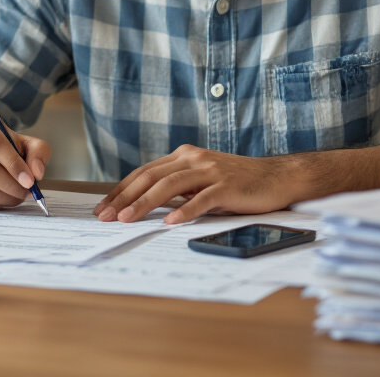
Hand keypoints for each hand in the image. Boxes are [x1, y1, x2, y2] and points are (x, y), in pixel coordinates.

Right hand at [0, 113, 51, 210]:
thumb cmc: (3, 147)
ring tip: (17, 197)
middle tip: (26, 193)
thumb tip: (37, 173)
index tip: (30, 181)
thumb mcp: (24, 142)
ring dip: (4, 197)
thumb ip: (38, 152)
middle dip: (11, 185)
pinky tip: (4, 200)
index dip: (14, 164)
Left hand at [92, 145, 299, 224]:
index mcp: (183, 157)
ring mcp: (210, 170)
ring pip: (170, 185)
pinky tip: (170, 222)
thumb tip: (144, 205)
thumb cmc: (236, 183)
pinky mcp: (227, 185)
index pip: (143, 173)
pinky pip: (202, 198)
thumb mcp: (201, 180)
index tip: (103, 207)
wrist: (276, 178)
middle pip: (150, 177)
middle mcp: (193, 159)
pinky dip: (184, 210)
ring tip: (128, 220)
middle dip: (125, 198)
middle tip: (105, 216)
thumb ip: (177, 188)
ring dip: (145, 204)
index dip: (121, 190)